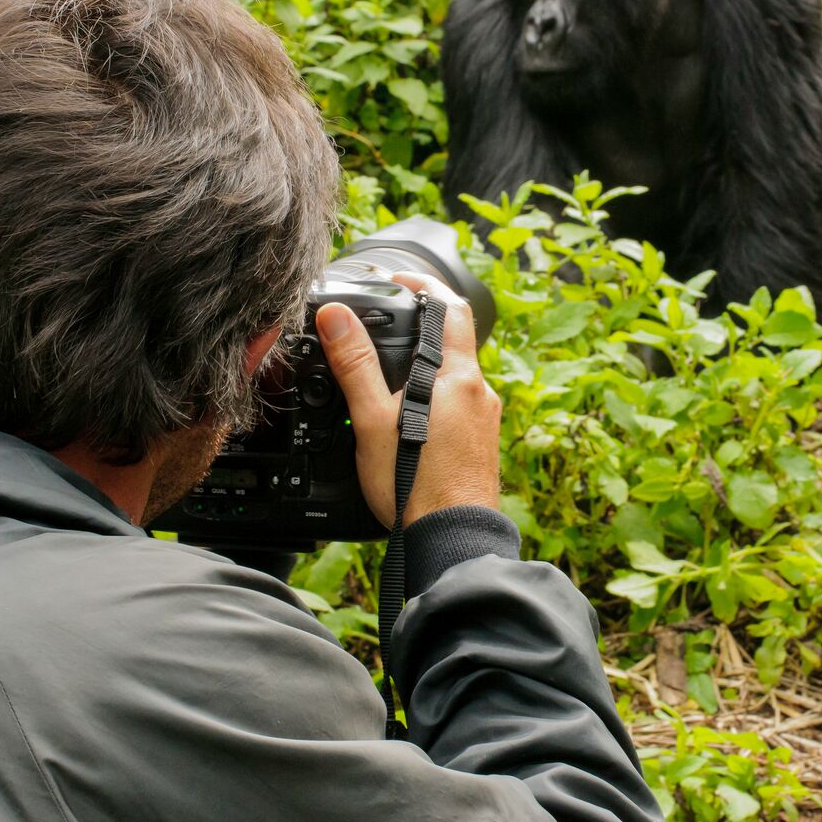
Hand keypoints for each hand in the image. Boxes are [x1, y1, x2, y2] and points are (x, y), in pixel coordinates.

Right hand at [316, 273, 501, 527]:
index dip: (425, 285)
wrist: (452, 540)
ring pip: (454, 379)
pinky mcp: (481, 446)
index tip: (399, 281)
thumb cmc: (415, 485)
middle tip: (385, 328)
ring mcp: (484, 421)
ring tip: (387, 379)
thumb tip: (337, 316)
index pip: (451, 307)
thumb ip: (356, 364)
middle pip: (453, 344)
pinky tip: (409, 422)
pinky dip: (434, 402)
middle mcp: (480, 394)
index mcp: (459, 377)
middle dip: (419, 333)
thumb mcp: (373, 419)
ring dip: (425, 371)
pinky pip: (458, 409)